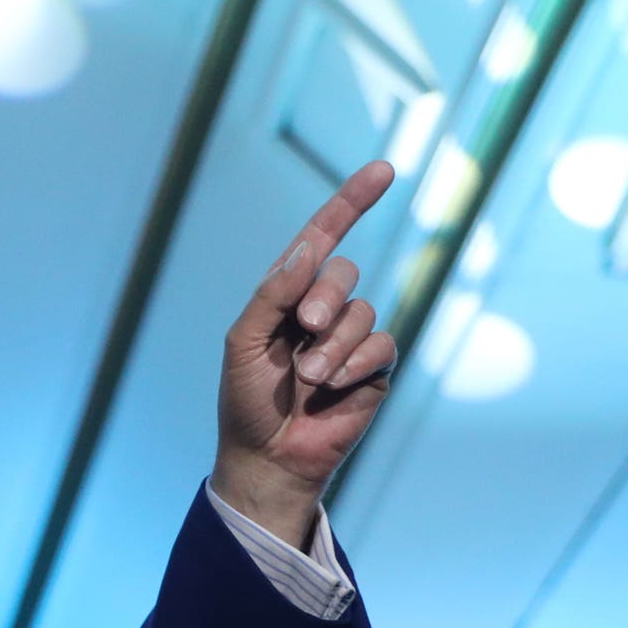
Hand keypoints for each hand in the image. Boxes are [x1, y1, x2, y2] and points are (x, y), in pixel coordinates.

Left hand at [212, 159, 398, 542]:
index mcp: (288, 294)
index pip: (323, 238)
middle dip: (324, 297)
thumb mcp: (243, 340)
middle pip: (343, 271)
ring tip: (308, 378)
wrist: (267, 456)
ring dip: (332, 346)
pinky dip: (355, 363)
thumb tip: (310, 246)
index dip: (352, 202)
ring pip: (362, 311)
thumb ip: (273, 292)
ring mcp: (351, 338)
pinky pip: (381, 345)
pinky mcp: (375, 369)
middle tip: (304, 329)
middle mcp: (323, 309)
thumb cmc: (246, 400)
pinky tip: (334, 387)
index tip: (384, 170)